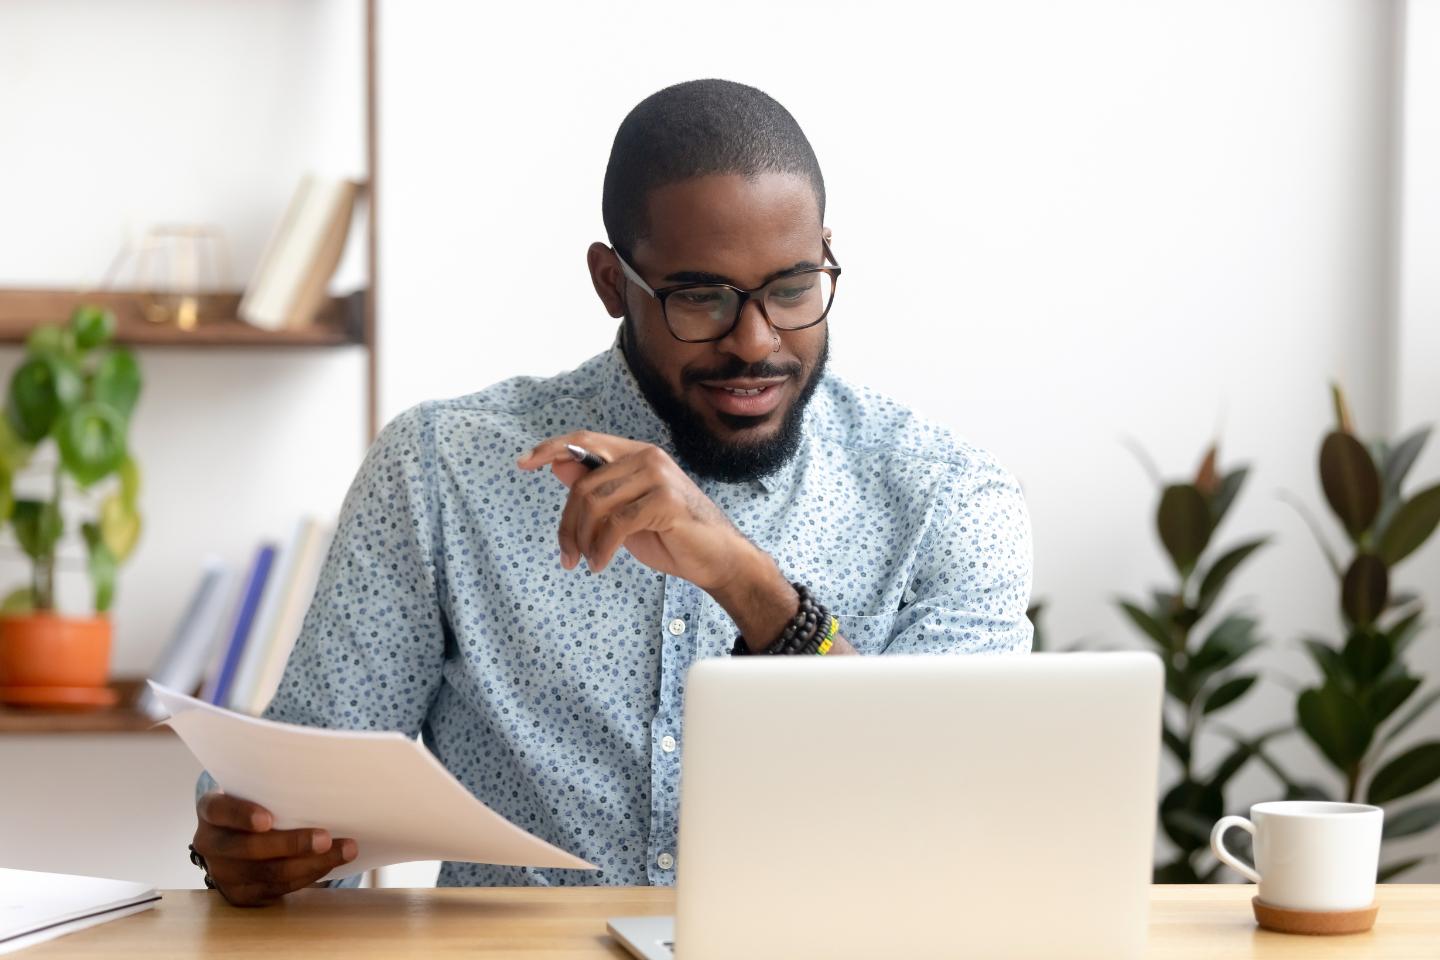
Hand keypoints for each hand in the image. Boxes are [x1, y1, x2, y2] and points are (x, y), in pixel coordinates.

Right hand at [193, 791, 356, 906]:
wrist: (234, 835)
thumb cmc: (253, 802)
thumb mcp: (252, 790)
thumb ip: (271, 788)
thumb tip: (321, 779)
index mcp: (210, 811)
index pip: (219, 810)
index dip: (241, 815)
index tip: (268, 819)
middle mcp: (210, 844)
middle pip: (248, 849)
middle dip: (291, 844)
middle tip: (325, 838)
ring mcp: (223, 873)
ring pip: (269, 873)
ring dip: (312, 863)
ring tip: (345, 849)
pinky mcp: (242, 894)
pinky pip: (279, 887)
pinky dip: (309, 874)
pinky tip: (331, 862)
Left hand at [516, 431, 754, 592]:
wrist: (717, 559)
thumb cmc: (671, 536)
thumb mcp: (623, 512)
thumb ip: (595, 488)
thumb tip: (557, 464)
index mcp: (637, 453)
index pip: (584, 441)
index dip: (550, 448)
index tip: (522, 463)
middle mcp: (647, 457)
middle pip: (583, 484)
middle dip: (567, 525)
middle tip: (567, 556)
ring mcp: (658, 477)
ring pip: (595, 504)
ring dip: (583, 540)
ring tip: (587, 562)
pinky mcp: (666, 501)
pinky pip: (616, 524)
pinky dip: (601, 548)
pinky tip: (601, 563)